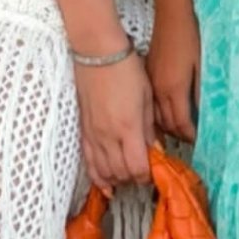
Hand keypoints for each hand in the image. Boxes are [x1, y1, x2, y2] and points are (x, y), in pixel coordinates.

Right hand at [73, 50, 157, 192]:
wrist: (97, 54)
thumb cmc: (126, 70)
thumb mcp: (147, 98)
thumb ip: (150, 129)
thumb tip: (155, 150)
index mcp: (128, 127)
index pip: (138, 168)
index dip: (147, 175)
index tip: (154, 169)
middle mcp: (108, 136)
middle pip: (121, 174)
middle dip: (134, 178)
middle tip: (143, 170)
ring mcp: (93, 135)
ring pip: (104, 172)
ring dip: (118, 179)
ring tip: (127, 176)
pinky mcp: (83, 131)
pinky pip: (88, 162)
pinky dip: (97, 177)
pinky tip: (106, 185)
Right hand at [146, 6, 200, 145]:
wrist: (170, 17)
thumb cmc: (189, 39)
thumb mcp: (201, 67)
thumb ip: (199, 93)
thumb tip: (202, 115)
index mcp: (174, 88)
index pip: (181, 123)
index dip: (190, 136)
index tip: (198, 141)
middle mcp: (159, 91)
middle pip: (167, 125)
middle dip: (178, 136)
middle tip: (190, 140)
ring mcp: (150, 85)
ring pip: (155, 118)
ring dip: (166, 129)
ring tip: (179, 133)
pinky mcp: (146, 78)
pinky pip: (149, 107)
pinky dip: (157, 117)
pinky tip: (164, 117)